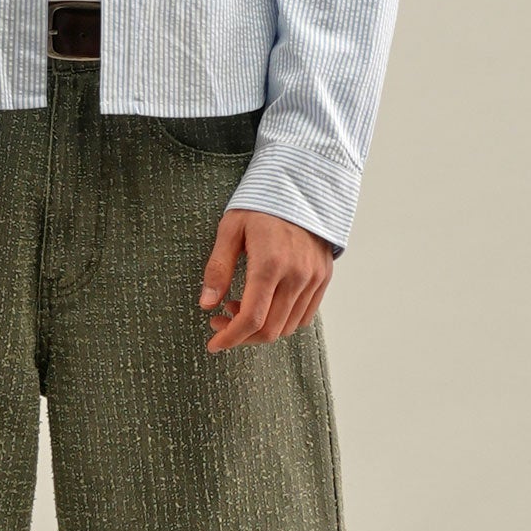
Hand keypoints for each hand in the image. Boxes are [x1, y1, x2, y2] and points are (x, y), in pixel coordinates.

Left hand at [198, 209, 333, 353]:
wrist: (301, 186)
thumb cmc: (261, 205)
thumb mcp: (230, 230)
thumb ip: (218, 269)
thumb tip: (206, 304)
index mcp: (270, 263)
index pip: (252, 319)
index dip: (230, 338)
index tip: (214, 344)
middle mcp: (297, 275)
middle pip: (270, 330)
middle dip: (241, 336)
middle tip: (220, 322)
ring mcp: (314, 278)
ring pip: (288, 327)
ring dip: (261, 329)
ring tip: (240, 308)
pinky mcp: (323, 277)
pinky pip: (304, 315)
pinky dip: (282, 320)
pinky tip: (265, 304)